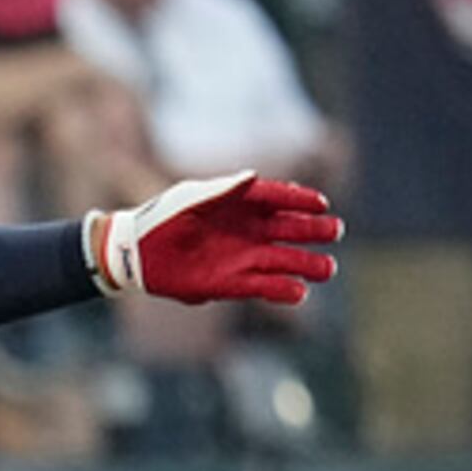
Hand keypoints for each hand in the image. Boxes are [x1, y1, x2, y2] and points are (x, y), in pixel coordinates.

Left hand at [88, 172, 343, 305]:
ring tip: (327, 269)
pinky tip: (299, 293)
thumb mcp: (190, 199)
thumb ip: (221, 190)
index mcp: (241, 204)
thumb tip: (253, 176)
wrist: (136, 252)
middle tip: (335, 232)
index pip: (278, 200)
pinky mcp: (228, 284)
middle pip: (289, 230)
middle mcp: (248, 231)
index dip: (300, 201)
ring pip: (281, 262)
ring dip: (305, 265)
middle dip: (313, 231)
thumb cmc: (163, 218)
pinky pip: (260, 287)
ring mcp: (241, 258)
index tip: (322, 204)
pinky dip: (280, 290)